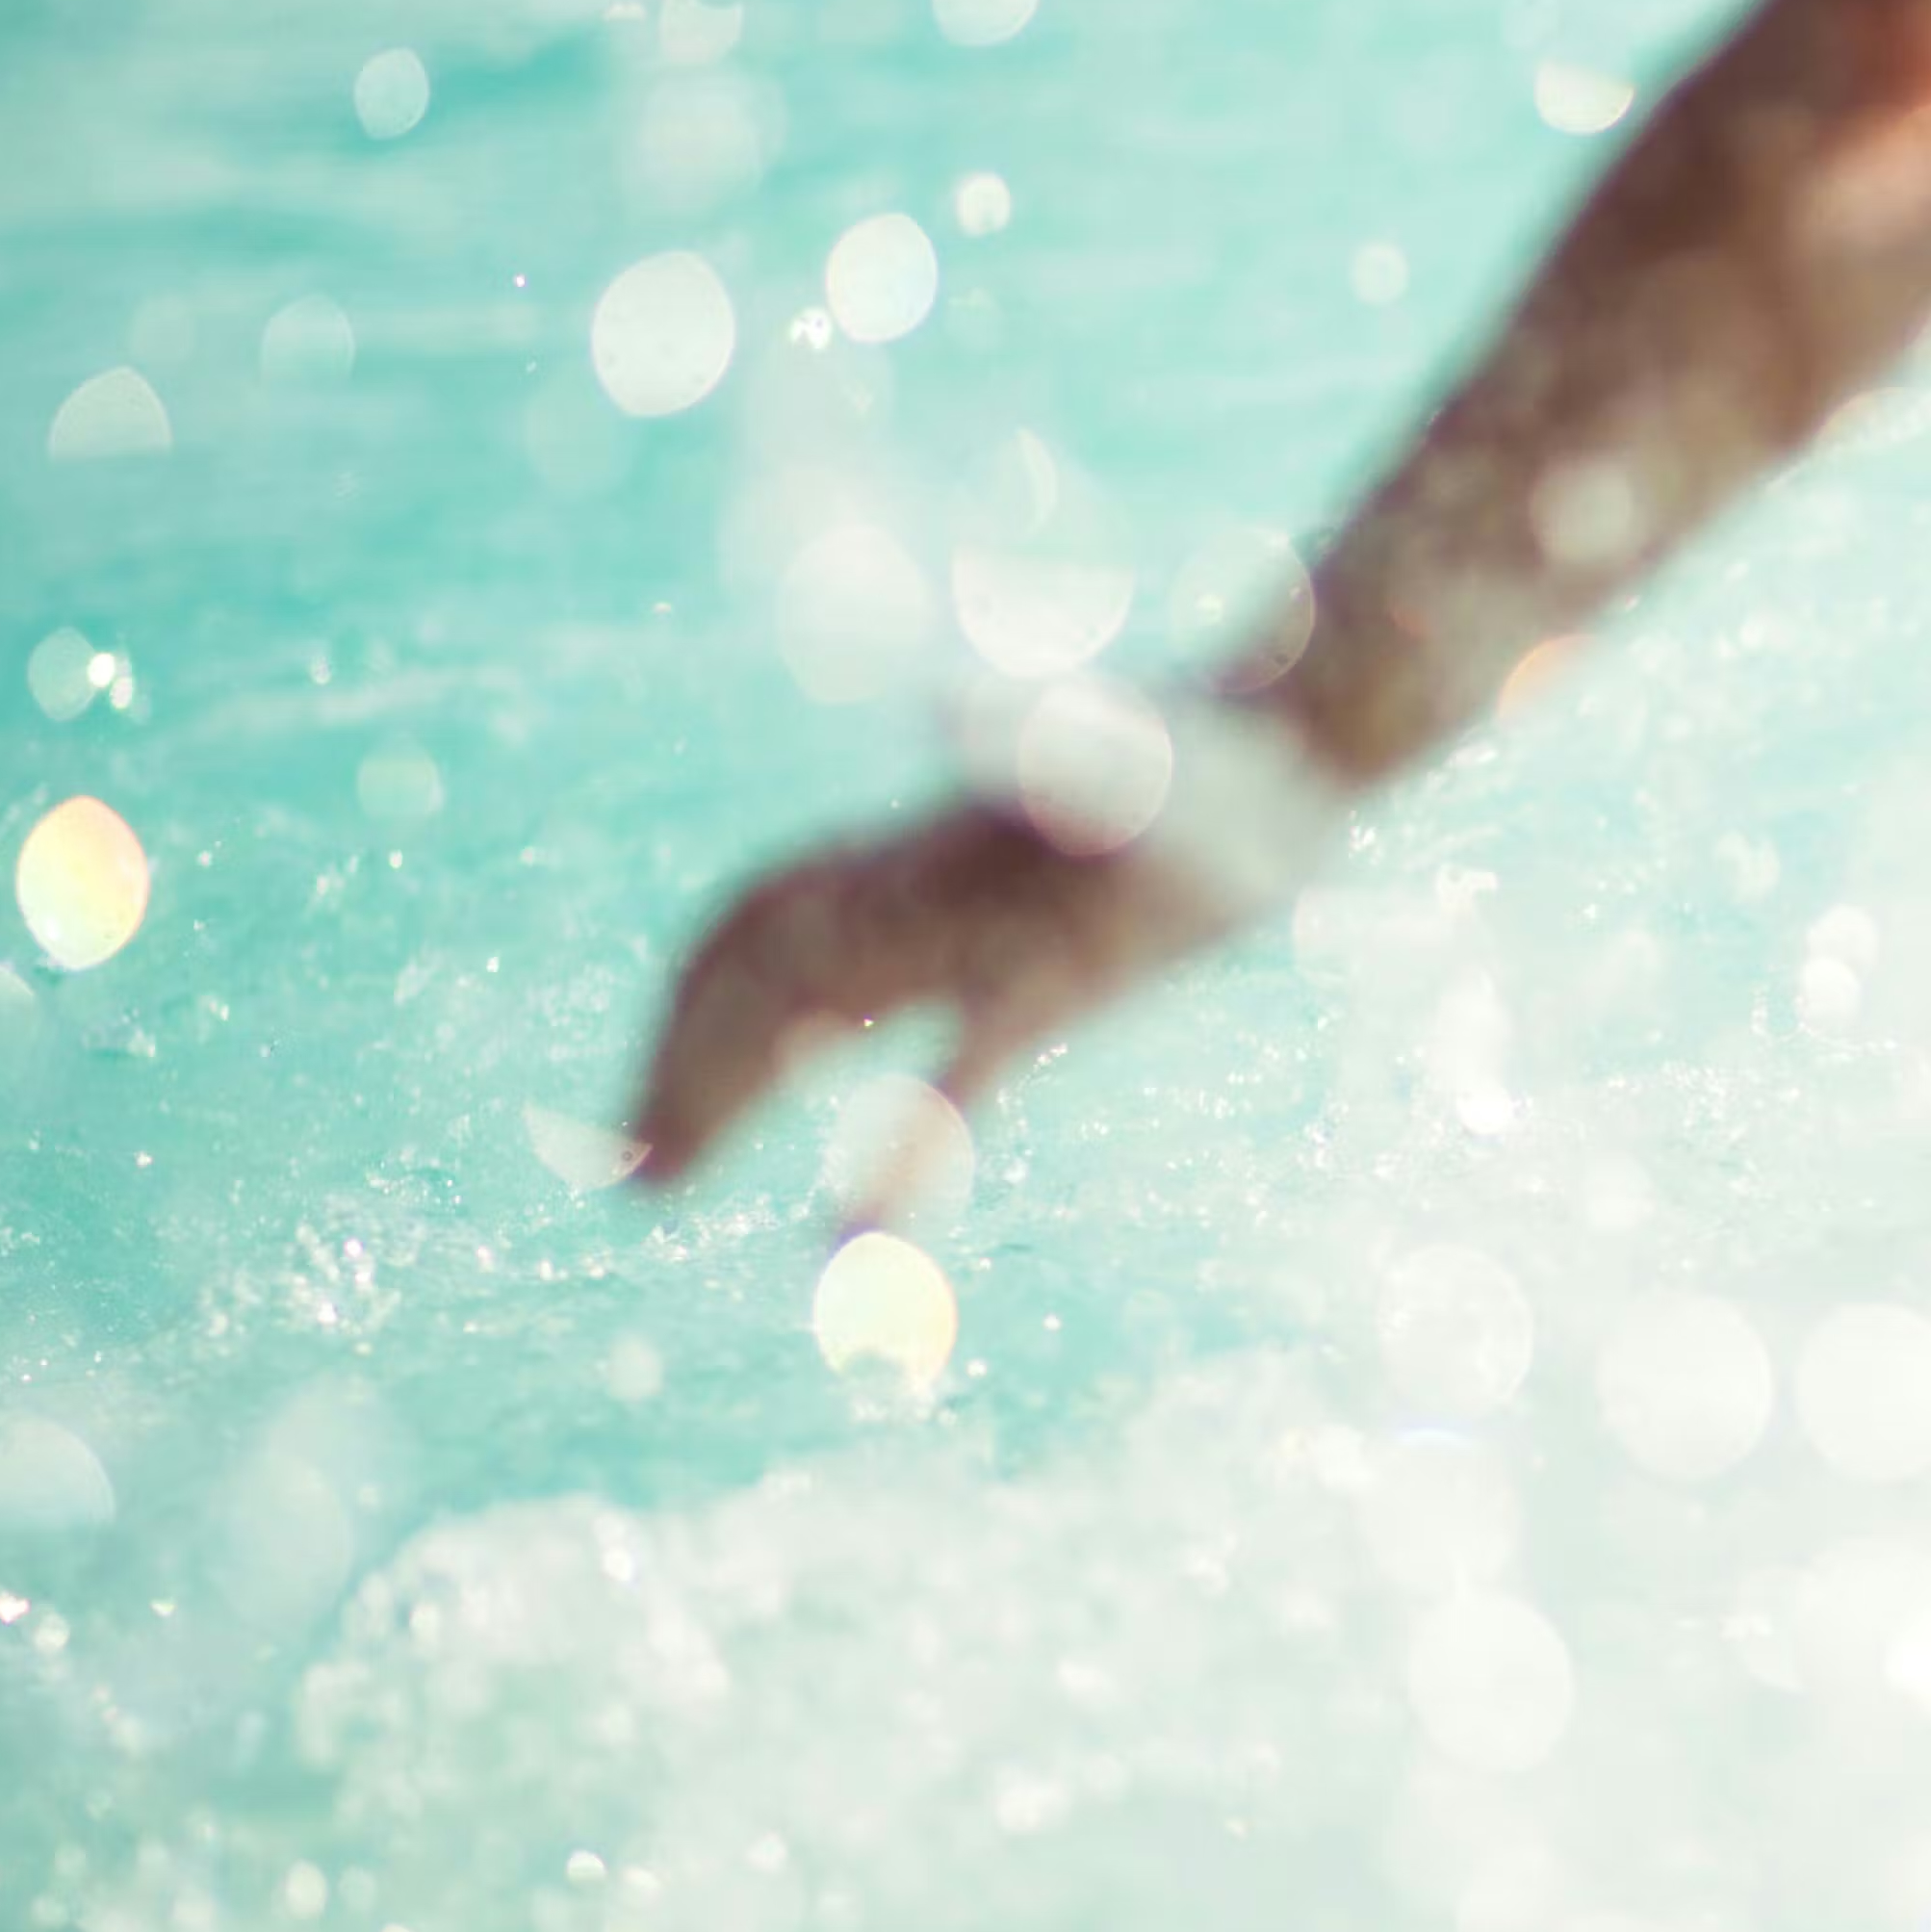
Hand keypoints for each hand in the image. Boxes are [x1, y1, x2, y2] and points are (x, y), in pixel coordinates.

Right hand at [623, 785, 1255, 1198]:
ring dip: (731, 1082)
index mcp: (919, 873)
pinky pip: (932, 1072)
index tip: (643, 1148)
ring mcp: (973, 934)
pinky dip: (877, 1148)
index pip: (759, 955)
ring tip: (665, 1173)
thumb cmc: (1218, 765)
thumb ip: (1041, 751)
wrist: (1297, 743)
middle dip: (688, 1075)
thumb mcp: (1138, 766)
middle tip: (633, 1188)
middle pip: (763, 985)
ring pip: (808, 1009)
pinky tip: (847, 1230)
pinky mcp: (1048, 979)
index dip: (690, 1041)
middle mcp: (922, 900)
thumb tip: (938, 701)